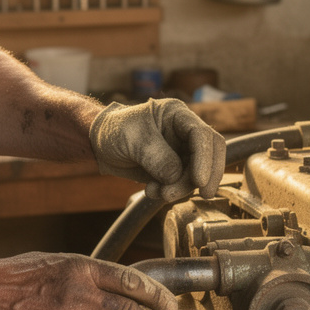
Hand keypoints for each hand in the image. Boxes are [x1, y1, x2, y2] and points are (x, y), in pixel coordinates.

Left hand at [89, 99, 226, 201]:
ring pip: (197, 173)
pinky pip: (182, 184)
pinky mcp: (173, 169)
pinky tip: (151, 191)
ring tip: (158, 193)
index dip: (206, 158)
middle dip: (205, 176)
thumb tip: (177, 177)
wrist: (99, 145)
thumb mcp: (133, 140)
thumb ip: (157, 158)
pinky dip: (171, 192)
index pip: (202, 135)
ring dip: (182, 187)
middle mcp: (184, 132)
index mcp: (177, 115)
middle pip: (210, 154)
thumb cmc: (114, 131)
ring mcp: (180, 152)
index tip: (199, 180)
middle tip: (201, 194)